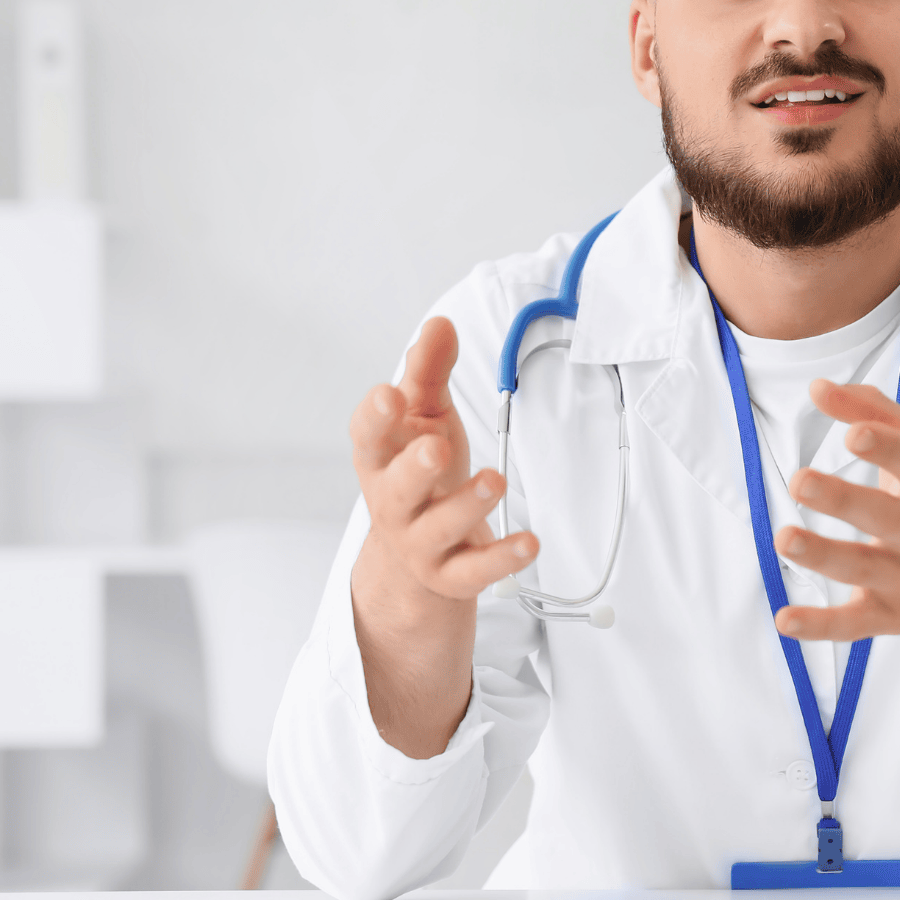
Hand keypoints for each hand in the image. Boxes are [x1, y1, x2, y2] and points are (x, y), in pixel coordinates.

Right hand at [348, 316, 537, 757]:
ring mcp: (421, 543)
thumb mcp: (424, 419)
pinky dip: (503, 558)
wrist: (417, 554)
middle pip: (397, 489)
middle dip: (415, 468)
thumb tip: (439, 323)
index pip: (368, 439)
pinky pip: (475, 572)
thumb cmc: (421, 472)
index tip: (389, 394)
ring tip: (495, 480)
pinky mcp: (453, 575)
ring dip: (467, 506)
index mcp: (382, 460)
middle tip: (437, 447)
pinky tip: (530, 542)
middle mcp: (394, 504)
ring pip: (439, 530)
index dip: (375, 418)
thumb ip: (429, 372)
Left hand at [772, 379, 899, 727]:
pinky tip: (784, 620)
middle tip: (799, 481)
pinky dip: (819, 625)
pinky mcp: (888, 616)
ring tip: (784, 537)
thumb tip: (818, 388)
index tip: (853, 434)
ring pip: (862, 567)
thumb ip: (874, 411)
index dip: (886, 448)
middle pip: (883, 515)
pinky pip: (852, 623)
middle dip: (842, 498)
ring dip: (822, 555)